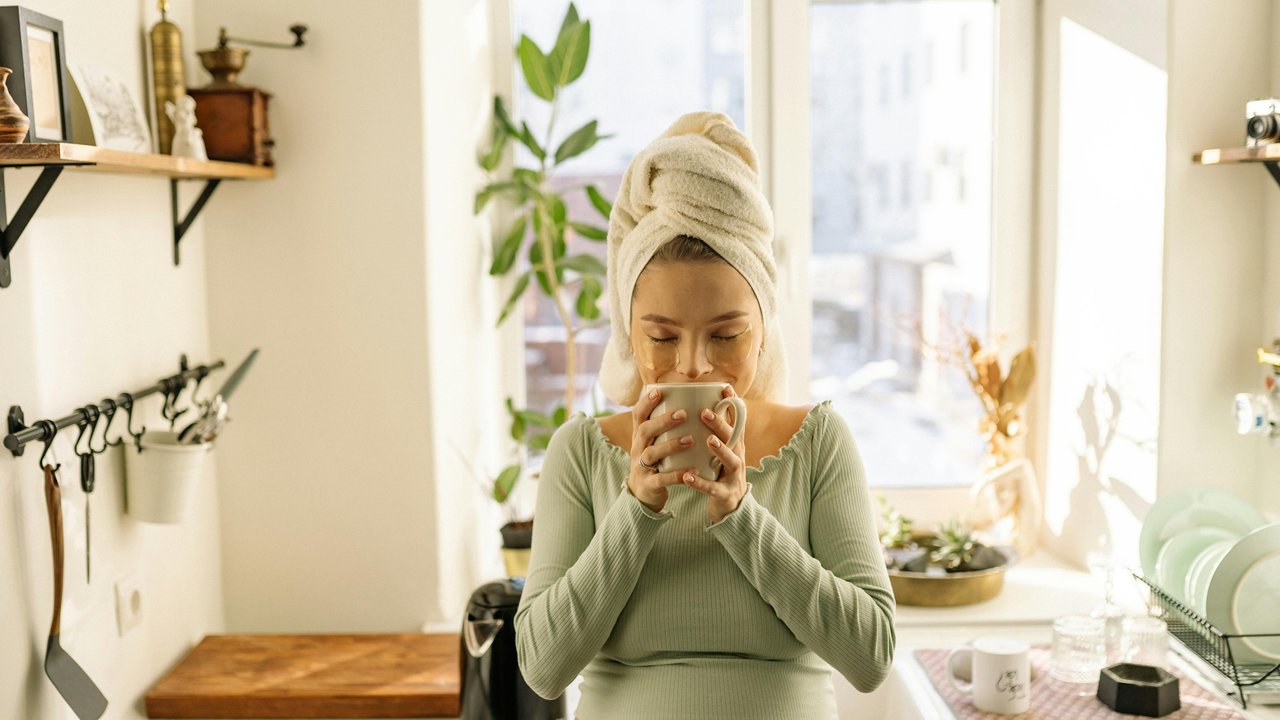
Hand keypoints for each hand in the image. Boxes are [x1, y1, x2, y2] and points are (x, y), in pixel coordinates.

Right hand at [627, 387, 696, 513]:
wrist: (643, 494)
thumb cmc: (656, 461)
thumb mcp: (655, 442)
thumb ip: (664, 426)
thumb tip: (687, 400)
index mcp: (640, 436)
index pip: (638, 415)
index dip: (646, 403)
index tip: (659, 391)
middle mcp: (637, 449)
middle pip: (644, 431)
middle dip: (663, 421)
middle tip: (683, 414)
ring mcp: (641, 467)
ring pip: (651, 453)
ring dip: (671, 445)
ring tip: (691, 440)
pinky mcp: (649, 484)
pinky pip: (661, 479)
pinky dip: (676, 475)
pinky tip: (692, 470)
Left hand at [684, 384, 747, 523]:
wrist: (730, 508)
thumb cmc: (721, 473)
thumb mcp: (721, 451)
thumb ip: (714, 432)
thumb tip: (699, 405)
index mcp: (734, 445)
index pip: (737, 421)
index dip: (733, 404)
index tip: (725, 387)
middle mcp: (738, 457)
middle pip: (733, 438)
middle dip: (721, 424)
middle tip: (704, 412)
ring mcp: (733, 476)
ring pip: (731, 461)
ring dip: (720, 449)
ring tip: (708, 440)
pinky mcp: (725, 494)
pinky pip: (713, 488)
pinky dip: (701, 483)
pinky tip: (687, 477)